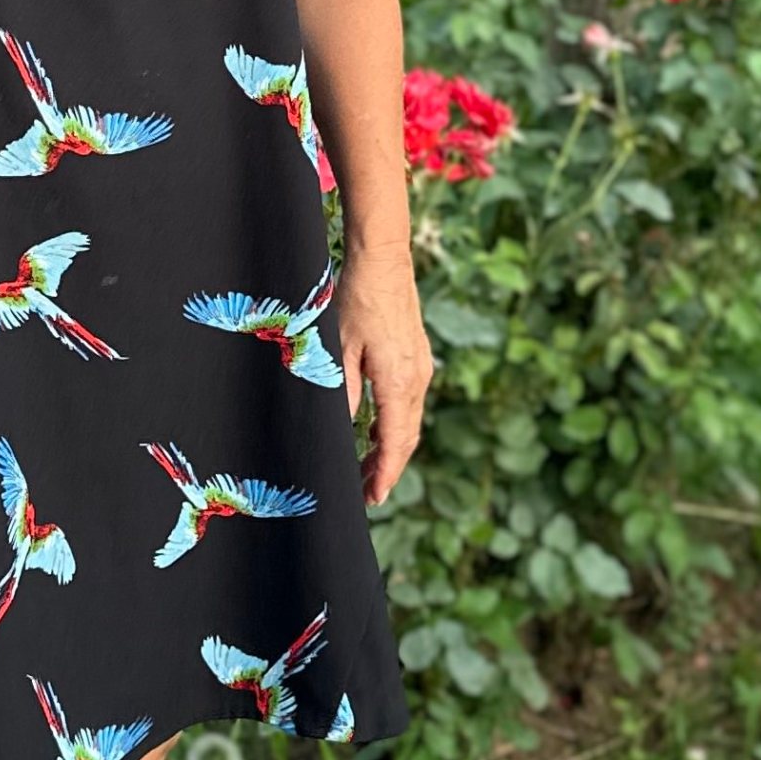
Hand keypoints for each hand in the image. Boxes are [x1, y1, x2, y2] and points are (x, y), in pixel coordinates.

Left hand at [335, 243, 431, 506]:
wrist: (384, 261)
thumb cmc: (357, 300)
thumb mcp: (339, 348)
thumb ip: (342, 393)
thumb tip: (341, 432)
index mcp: (399, 381)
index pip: (394, 441)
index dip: (384, 473)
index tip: (373, 498)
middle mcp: (417, 379)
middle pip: (406, 438)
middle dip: (387, 468)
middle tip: (366, 493)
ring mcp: (421, 368)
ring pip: (410, 422)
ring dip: (391, 448)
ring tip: (367, 469)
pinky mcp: (418, 358)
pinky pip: (410, 403)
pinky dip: (395, 425)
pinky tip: (375, 431)